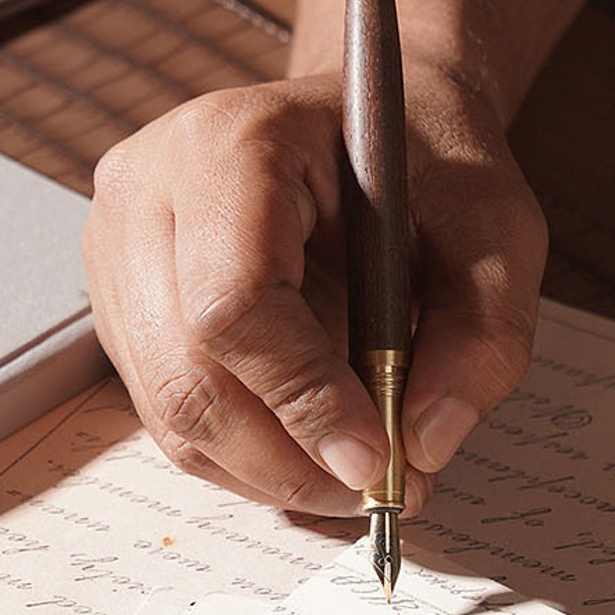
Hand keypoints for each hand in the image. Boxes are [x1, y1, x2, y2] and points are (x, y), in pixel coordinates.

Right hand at [82, 60, 547, 516]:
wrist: (366, 123)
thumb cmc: (425, 162)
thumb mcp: (496, 227)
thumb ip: (483, 334)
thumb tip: (424, 445)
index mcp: (230, 142)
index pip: (234, 303)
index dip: (302, 399)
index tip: (375, 458)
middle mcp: (145, 192)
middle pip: (187, 376)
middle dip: (286, 461)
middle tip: (375, 491)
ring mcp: (117, 251)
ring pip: (172, 413)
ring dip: (266, 471)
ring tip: (353, 475)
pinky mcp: (121, 303)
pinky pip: (169, 414)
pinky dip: (244, 454)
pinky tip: (308, 446)